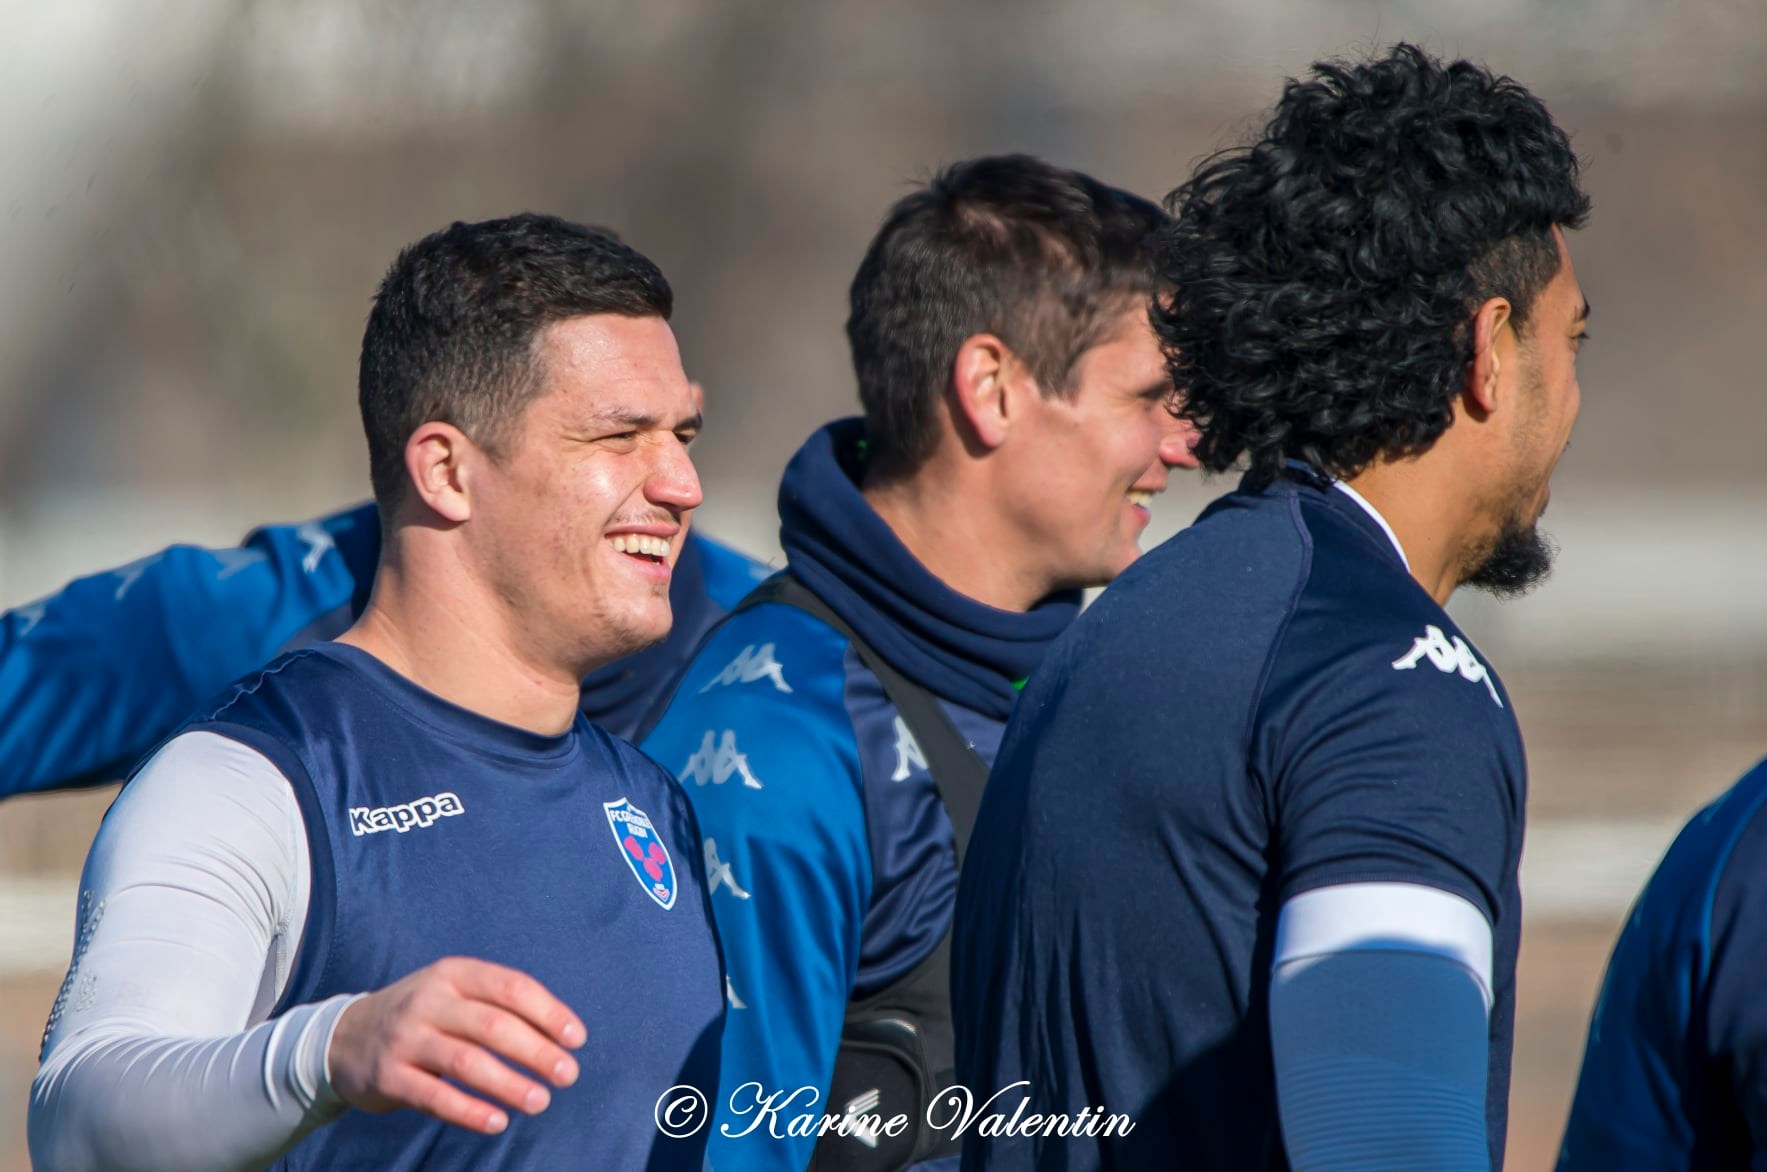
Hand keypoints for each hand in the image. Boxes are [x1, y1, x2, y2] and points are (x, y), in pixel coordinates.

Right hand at [327, 956, 586, 1134]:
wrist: (344, 1037)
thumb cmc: (424, 1016)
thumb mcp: (454, 992)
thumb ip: (499, 1004)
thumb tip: (562, 1035)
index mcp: (453, 973)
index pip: (512, 987)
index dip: (549, 1013)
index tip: (577, 1039)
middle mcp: (428, 1001)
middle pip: (494, 1026)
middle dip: (537, 1052)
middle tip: (568, 1075)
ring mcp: (405, 1038)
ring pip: (467, 1062)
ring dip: (510, 1084)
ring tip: (541, 1101)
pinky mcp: (389, 1076)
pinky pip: (435, 1097)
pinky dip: (470, 1112)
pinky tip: (497, 1122)